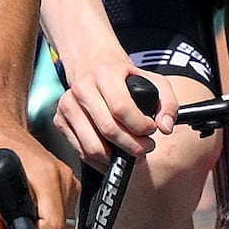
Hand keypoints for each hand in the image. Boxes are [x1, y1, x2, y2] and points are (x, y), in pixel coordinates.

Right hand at [45, 39, 169, 167]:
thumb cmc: (124, 78)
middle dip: (133, 146)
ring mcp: (67, 105)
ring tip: (130, 153)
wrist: (92, 66)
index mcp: (105, 75)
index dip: (140, 126)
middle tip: (145, 148)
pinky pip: (80, 151)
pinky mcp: (59, 120)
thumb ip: (168, 103)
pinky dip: (99, 161)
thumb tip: (166, 128)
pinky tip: (113, 156)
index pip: (121, 108)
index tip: (151, 130)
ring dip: (115, 158)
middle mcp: (82, 88)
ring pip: (92, 146)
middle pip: (109, 130)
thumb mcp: (153, 80)